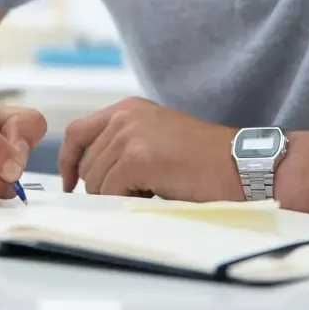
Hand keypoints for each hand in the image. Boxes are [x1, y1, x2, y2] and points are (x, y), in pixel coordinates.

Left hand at [59, 97, 240, 200]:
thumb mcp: (157, 137)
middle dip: (103, 188)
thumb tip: (92, 175)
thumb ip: (124, 145)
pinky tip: (153, 195)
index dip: (69, 161)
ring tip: (152, 190)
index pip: (77, 132)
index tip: (71, 185)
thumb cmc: (205, 160)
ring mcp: (129, 135)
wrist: (239, 165)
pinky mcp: (137, 157)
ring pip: (96, 181)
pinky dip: (126, 201)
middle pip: (86, 163)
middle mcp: (124, 116)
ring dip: (118, 196)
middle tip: (137, 193)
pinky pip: (110, 190)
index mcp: (127, 108)